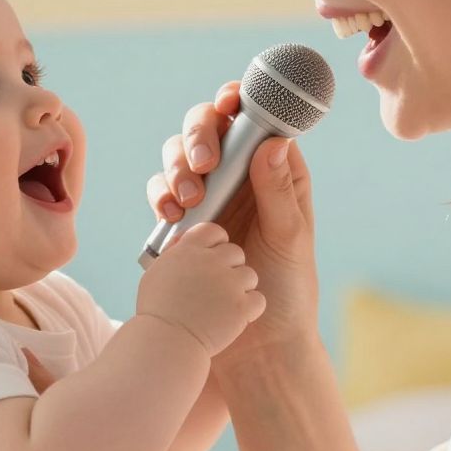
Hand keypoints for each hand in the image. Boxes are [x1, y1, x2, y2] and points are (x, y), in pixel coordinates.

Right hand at [135, 222, 264, 354]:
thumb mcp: (157, 273)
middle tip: (217, 289)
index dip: (216, 244)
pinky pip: (257, 299)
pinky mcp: (241, 306)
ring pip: (249, 275)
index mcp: (188, 250)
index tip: (212, 259)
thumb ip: (176, 254)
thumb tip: (185, 241)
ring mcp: (228, 284)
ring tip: (223, 306)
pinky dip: (249, 310)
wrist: (165, 344)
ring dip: (240, 289)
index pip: (214, 231)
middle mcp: (210, 261)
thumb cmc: (158, 312)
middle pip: (235, 252)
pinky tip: (233, 318)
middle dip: (230, 269)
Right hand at [148, 82, 321, 368]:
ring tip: (188, 202)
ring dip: (177, 168)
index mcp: (274, 173)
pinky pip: (162, 194)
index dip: (239, 102)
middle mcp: (239, 178)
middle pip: (209, 130)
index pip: (255, 121)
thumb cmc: (288, 293)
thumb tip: (274, 142)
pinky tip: (171, 218)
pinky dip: (161, 197)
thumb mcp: (290, 241)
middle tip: (204, 163)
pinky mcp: (182, 224)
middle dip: (199, 137)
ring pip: (179, 157)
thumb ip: (279, 194)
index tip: (229, 101)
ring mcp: (208, 198)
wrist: (258, 348)